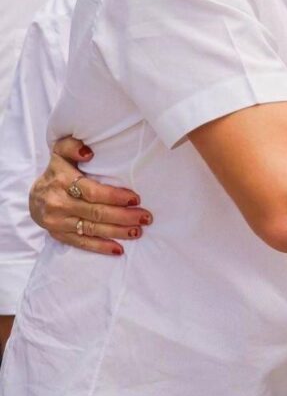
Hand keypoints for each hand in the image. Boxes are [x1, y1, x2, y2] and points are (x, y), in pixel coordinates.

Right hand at [29, 137, 152, 255]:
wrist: (33, 196)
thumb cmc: (56, 171)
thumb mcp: (60, 153)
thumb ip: (72, 146)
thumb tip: (88, 152)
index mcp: (62, 182)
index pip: (92, 192)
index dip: (115, 197)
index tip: (135, 199)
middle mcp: (59, 204)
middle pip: (96, 213)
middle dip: (123, 216)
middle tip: (145, 217)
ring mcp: (58, 222)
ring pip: (91, 229)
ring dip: (117, 232)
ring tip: (137, 231)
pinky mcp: (59, 236)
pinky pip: (81, 243)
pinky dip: (101, 247)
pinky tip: (118, 249)